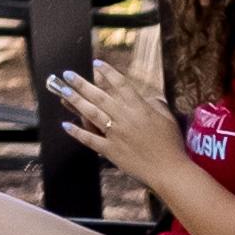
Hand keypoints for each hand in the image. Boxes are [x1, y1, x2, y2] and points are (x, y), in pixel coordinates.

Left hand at [47, 63, 188, 186]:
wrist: (169, 170)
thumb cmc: (171, 144)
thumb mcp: (167, 118)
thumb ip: (155, 104)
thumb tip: (146, 97)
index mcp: (139, 108)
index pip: (120, 85)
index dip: (108, 72)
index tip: (96, 64)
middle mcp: (124, 118)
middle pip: (99, 96)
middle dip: (82, 83)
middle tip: (68, 74)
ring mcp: (115, 134)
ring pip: (91, 114)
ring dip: (75, 101)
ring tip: (63, 91)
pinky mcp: (110, 150)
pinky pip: (90, 139)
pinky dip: (77, 132)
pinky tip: (65, 125)